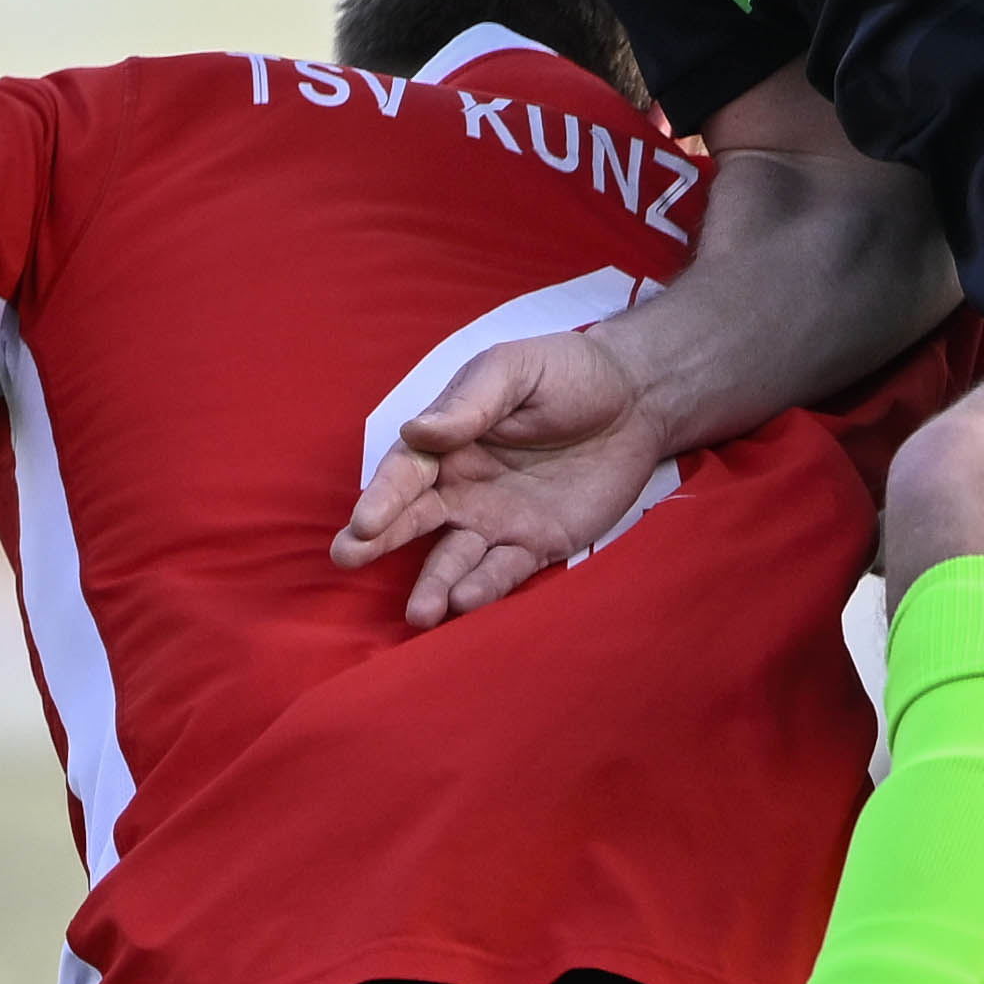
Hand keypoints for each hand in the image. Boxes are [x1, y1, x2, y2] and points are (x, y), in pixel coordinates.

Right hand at [333, 324, 670, 625]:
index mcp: (447, 442)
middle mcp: (461, 488)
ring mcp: (495, 521)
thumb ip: (471, 404)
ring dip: (435, 584)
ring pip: (454, 558)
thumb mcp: (515, 370)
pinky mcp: (535, 545)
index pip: (406, 472)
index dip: (384, 496)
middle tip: (348, 559)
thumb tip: (419, 429)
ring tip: (421, 612)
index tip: (364, 521)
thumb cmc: (566, 374)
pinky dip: (484, 588)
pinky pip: (503, 572)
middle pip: (414, 519)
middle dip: (379, 541)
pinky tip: (466, 602)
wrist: (635, 401)